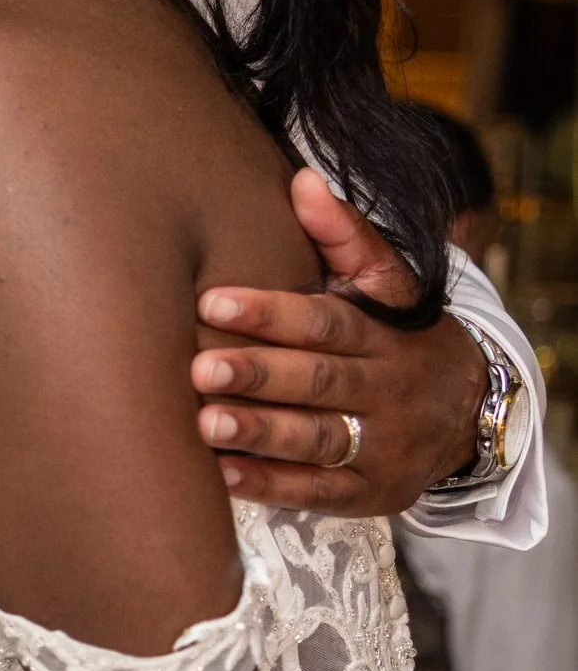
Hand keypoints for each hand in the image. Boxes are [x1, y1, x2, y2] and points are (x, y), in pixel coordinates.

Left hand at [192, 168, 483, 516]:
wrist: (471, 411)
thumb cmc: (397, 337)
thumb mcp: (386, 287)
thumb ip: (344, 237)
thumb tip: (303, 180)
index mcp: (386, 331)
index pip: (328, 319)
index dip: (273, 312)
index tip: (213, 301)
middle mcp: (387, 386)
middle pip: (322, 378)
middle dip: (260, 374)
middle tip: (200, 368)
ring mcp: (383, 442)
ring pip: (321, 437)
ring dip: (262, 432)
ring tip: (206, 423)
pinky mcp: (372, 491)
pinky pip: (321, 491)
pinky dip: (272, 484)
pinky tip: (224, 475)